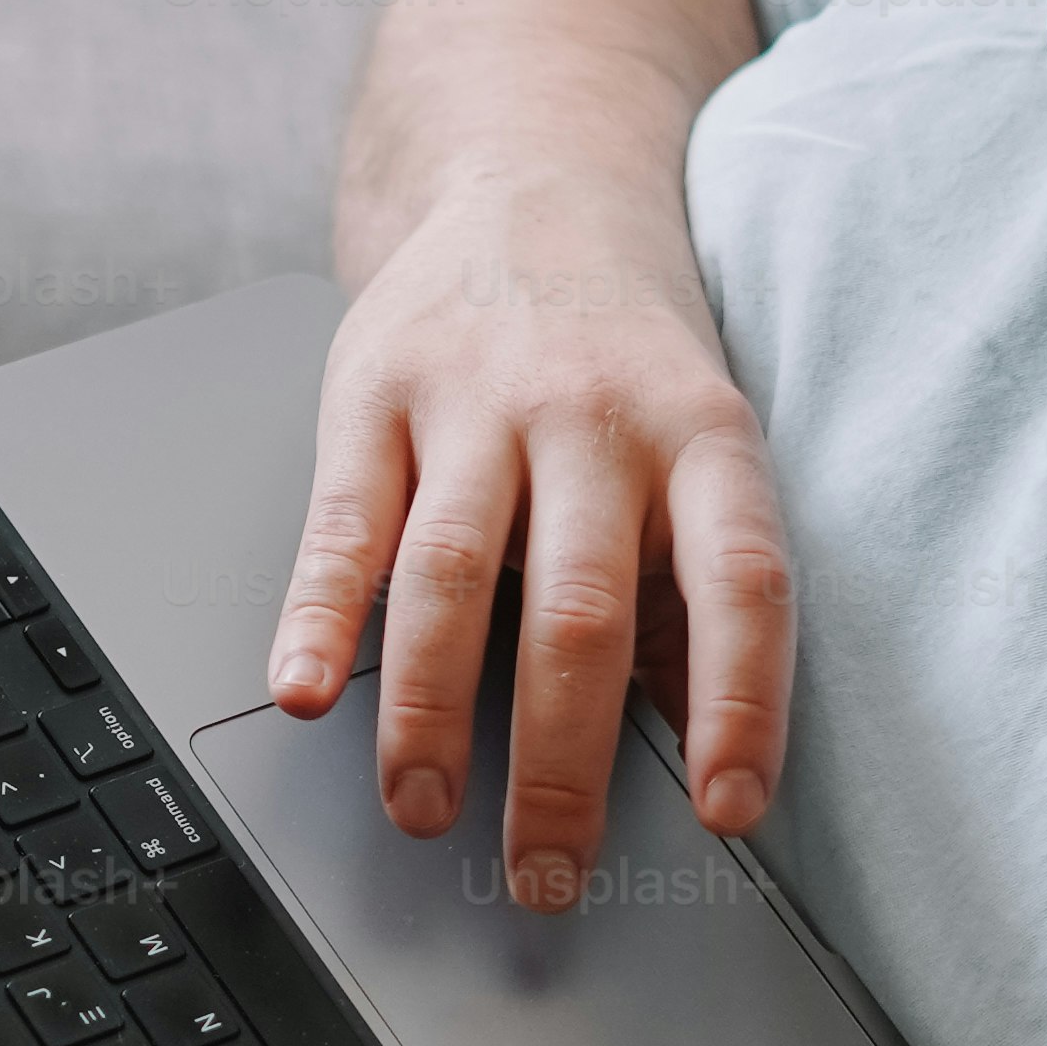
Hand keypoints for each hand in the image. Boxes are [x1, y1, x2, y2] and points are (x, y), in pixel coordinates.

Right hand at [269, 160, 793, 909]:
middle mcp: (594, 413)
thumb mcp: (698, 440)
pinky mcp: (375, 391)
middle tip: (543, 871)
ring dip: (432, 713)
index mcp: (702, 433)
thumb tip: (705, 744)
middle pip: (581, 609)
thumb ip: (695, 583)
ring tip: (422, 809)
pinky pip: (343, 523)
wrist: (530, 174)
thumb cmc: (624, 346)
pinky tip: (305, 690)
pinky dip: (317, 616)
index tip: (727, 813)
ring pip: (454, 577)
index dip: (740, 704)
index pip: (740, 581)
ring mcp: (478, 398)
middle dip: (560, 761)